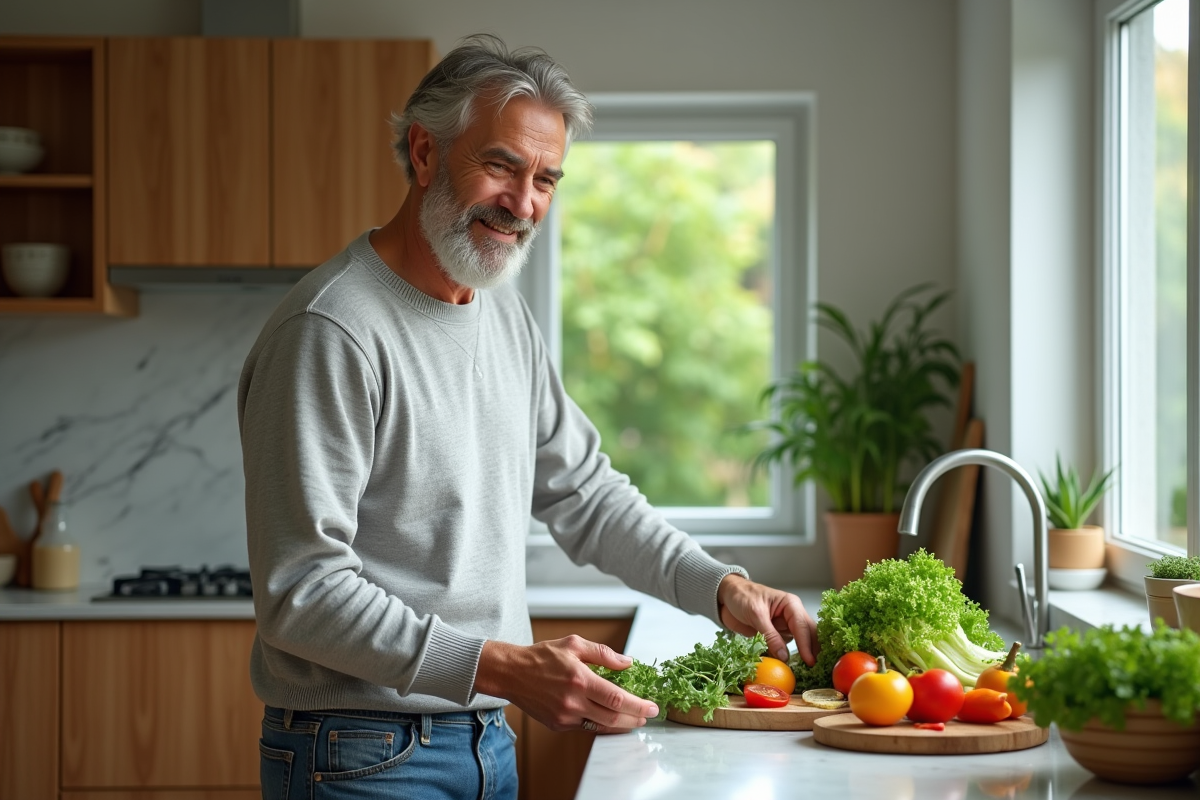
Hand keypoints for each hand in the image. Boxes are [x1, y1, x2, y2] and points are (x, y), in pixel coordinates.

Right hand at [475, 636, 658, 733]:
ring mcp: (565, 717)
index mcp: (580, 679)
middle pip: (614, 718)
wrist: (511, 673)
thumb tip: (627, 662)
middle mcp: (573, 702)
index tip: (652, 706)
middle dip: (635, 718)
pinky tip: (612, 719)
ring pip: (601, 726)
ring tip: (634, 718)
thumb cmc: (541, 656)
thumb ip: (603, 653)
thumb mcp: (573, 644)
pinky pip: (587, 728)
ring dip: (622, 725)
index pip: (617, 698)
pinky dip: (603, 725)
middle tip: (648, 715)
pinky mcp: (559, 725)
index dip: (638, 705)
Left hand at [717, 574, 818, 665]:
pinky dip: (785, 657)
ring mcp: (783, 627)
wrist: (726, 597)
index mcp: (790, 604)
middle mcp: (791, 616)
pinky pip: (783, 648)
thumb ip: (770, 635)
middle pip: (808, 634)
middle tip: (814, 669)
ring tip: (805, 671)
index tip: (810, 661)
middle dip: (811, 651)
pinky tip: (788, 666)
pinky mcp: (774, 636)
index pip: (803, 626)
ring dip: (800, 655)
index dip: (807, 645)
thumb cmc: (741, 596)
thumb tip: (784, 656)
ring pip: (797, 643)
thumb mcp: (756, 614)